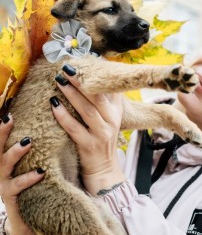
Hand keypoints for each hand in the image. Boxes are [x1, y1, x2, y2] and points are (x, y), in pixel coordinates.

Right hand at [0, 115, 44, 234]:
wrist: (27, 220)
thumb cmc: (32, 186)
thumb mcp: (29, 164)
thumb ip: (31, 146)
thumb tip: (45, 124)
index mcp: (4, 157)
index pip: (0, 138)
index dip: (0, 125)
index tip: (6, 109)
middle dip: (0, 131)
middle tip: (9, 117)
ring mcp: (2, 183)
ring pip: (4, 164)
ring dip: (15, 152)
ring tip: (28, 141)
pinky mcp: (9, 197)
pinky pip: (18, 186)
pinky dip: (28, 177)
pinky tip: (41, 171)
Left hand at [52, 67, 125, 195]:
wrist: (105, 172)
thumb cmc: (103, 142)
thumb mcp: (112, 121)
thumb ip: (110, 102)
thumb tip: (102, 80)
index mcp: (116, 113)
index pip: (108, 90)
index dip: (97, 76)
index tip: (85, 62)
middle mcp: (111, 122)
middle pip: (96, 97)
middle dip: (81, 81)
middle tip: (67, 69)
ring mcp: (101, 134)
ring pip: (86, 110)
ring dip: (72, 94)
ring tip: (59, 81)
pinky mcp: (89, 146)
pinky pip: (74, 128)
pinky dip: (63, 116)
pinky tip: (53, 105)